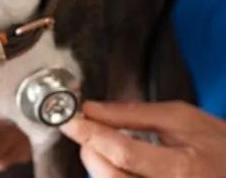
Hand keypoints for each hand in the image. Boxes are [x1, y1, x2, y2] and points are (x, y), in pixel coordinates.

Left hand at [62, 101, 225, 177]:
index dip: (90, 134)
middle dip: (90, 149)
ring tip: (106, 143)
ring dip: (98, 163)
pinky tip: (119, 161)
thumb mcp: (181, 118)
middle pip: (109, 177)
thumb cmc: (219, 145)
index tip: (70, 119)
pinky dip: (111, 173)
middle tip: (87, 129)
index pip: (122, 153)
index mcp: (181, 169)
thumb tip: (92, 109)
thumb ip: (133, 113)